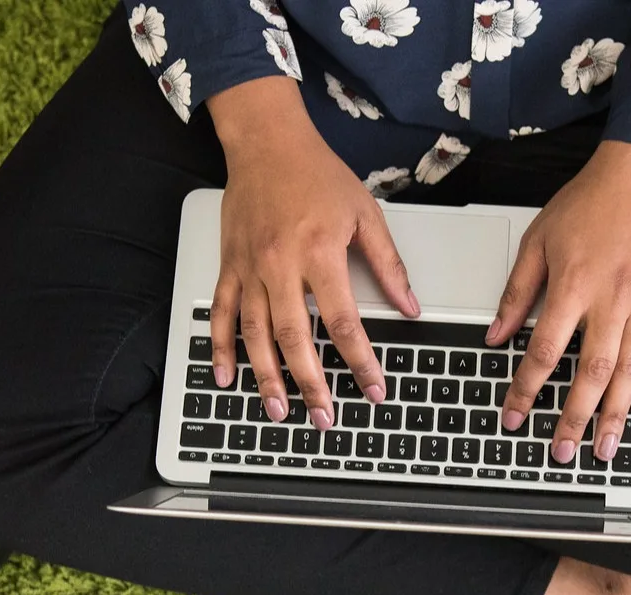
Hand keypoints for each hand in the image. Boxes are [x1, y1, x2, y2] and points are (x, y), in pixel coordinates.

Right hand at [206, 77, 418, 429]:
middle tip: (324, 417)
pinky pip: (222, 313)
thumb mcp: (365, 214)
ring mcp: (250, 267)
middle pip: (295, 337)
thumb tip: (409, 306)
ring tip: (279, 410)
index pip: (343, 321)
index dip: (360, 360)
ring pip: (255, 333)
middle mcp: (280, 264)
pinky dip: (221, 347)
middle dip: (310, 383)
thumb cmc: (317, 174)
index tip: (372, 389)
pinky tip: (226, 377)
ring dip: (266, 377)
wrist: (266, 142)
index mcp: (319, 252)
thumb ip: (388, 264)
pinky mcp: (230, 265)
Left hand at [488, 141, 630, 463]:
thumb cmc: (589, 203)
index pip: (545, 351)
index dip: (525, 389)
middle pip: (590, 372)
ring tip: (606, 450)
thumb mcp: (538, 240)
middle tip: (562, 452)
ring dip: (617, 414)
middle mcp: (611, 301)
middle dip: (574, 418)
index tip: (513, 416)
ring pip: (630, 370)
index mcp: (573, 286)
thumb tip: (495, 335)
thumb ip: (517, 292)